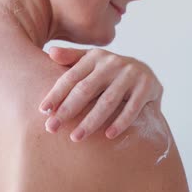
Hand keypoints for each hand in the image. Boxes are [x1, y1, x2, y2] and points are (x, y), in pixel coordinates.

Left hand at [39, 47, 163, 142]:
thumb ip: (72, 58)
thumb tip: (50, 53)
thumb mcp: (92, 61)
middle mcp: (113, 63)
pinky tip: (109, 135)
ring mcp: (131, 74)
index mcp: (95, 57)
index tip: (44, 111)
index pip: (72, 77)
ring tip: (76, 137)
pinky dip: (121, 122)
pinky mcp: (147, 86)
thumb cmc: (109, 71)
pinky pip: (133, 107)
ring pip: (108, 101)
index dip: (57, 94)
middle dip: (68, 110)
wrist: (146, 72)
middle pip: (86, 89)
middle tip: (52, 128)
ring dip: (91, 121)